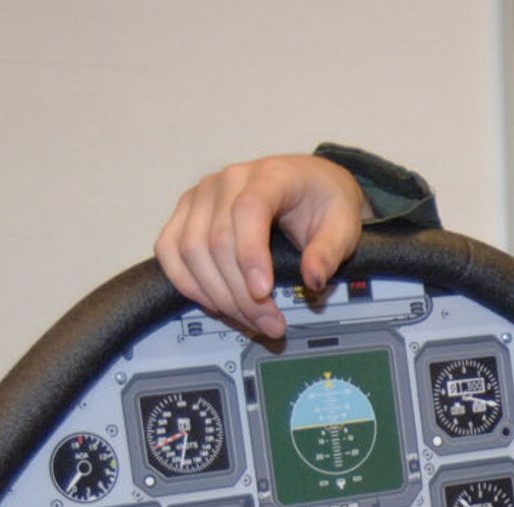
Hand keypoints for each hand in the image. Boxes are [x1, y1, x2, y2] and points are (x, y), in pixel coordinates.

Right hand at [153, 154, 366, 339]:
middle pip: (217, 239)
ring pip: (190, 249)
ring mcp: (201, 196)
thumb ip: (329, 251)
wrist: (309, 184)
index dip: (251, 255)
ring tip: (250, 320)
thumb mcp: (343, 225)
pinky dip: (187, 282)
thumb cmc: (324, 201)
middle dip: (241, 292)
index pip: (248, 211)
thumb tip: (314, 280)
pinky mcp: (187, 214)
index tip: (263, 293)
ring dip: (217, 294)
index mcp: (269, 176)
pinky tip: (215, 304)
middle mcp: (227, 181)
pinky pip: (169, 249)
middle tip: (270, 324)